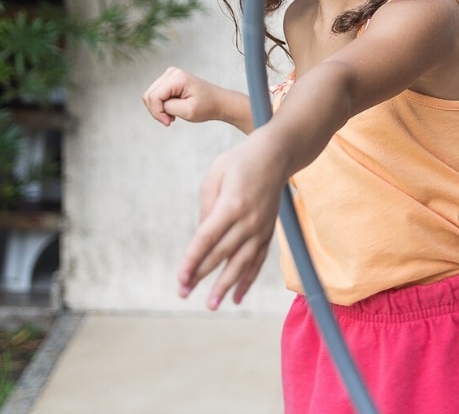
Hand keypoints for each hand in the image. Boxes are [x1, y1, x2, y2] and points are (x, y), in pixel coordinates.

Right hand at [142, 66, 244, 128]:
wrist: (219, 102)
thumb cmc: (207, 106)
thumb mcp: (187, 111)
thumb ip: (167, 107)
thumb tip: (154, 103)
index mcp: (177, 78)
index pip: (154, 96)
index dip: (157, 112)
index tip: (169, 122)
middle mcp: (172, 73)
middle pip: (149, 95)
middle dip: (157, 110)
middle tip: (170, 120)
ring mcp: (170, 75)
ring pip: (150, 95)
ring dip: (159, 108)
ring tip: (173, 115)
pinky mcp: (169, 81)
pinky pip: (156, 95)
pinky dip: (162, 105)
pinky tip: (173, 109)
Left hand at [177, 132, 285, 308]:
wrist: (277, 154)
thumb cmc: (240, 161)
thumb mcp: (215, 175)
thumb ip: (207, 207)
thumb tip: (201, 238)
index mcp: (232, 204)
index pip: (207, 238)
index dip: (193, 260)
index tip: (181, 278)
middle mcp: (249, 220)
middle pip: (222, 254)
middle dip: (201, 275)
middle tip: (182, 293)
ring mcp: (262, 227)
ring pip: (242, 262)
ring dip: (226, 285)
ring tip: (212, 304)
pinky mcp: (269, 231)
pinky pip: (258, 260)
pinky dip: (248, 279)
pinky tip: (236, 296)